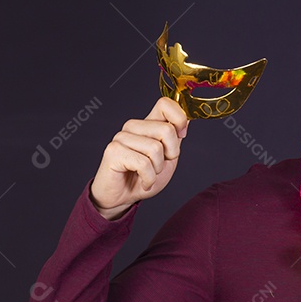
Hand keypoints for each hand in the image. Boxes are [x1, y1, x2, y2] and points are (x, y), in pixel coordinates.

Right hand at [90, 97, 188, 219]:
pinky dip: (148, 179)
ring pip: (156, 149)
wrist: (123, 197)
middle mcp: (133, 127)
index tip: (181, 136)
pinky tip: (142, 182)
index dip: (179, 119)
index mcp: (147, 124)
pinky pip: (143, 163)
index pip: (165, 103)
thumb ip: (175, 138)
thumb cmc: (144, 177)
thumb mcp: (168, 157)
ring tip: (147, 174)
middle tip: (158, 166)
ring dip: (157, 169)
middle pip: (166, 130)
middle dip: (170, 154)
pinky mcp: (114, 151)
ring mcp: (121, 137)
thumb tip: (187, 119)